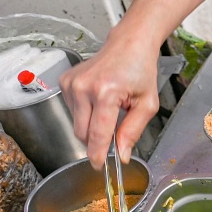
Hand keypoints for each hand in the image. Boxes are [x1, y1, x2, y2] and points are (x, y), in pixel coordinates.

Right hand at [61, 37, 159, 168]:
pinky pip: (72, 110)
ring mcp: (71, 84)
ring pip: (76, 123)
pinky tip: (99, 100)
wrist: (128, 45)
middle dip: (97, 140)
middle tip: (114, 133)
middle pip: (83, 133)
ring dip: (92, 125)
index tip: (100, 166)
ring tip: (109, 108)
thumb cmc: (140, 70)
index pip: (98, 134)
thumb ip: (133, 131)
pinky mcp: (65, 82)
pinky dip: (85, 112)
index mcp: (106, 92)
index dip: (99, 154)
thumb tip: (121, 154)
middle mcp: (84, 87)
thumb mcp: (147, 104)